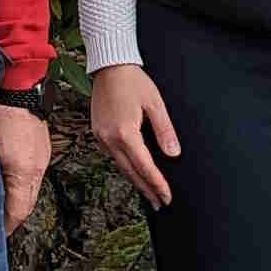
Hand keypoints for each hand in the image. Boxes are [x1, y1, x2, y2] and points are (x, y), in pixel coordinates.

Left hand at [0, 100, 53, 229]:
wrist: (18, 81)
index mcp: (23, 170)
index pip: (18, 211)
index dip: (5, 226)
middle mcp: (36, 166)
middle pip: (27, 204)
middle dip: (12, 218)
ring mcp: (41, 155)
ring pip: (31, 189)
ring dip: (16, 199)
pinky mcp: (41, 145)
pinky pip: (33, 173)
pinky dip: (21, 183)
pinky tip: (7, 180)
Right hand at [87, 63, 176, 208]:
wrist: (109, 66)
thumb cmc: (133, 81)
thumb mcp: (155, 104)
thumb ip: (165, 131)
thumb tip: (173, 153)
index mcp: (125, 133)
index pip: (145, 166)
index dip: (157, 184)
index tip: (167, 196)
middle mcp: (110, 138)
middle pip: (131, 172)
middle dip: (146, 189)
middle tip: (159, 203)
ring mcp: (101, 137)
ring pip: (120, 166)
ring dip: (135, 181)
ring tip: (149, 193)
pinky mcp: (98, 132)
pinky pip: (113, 157)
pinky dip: (125, 167)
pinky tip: (134, 172)